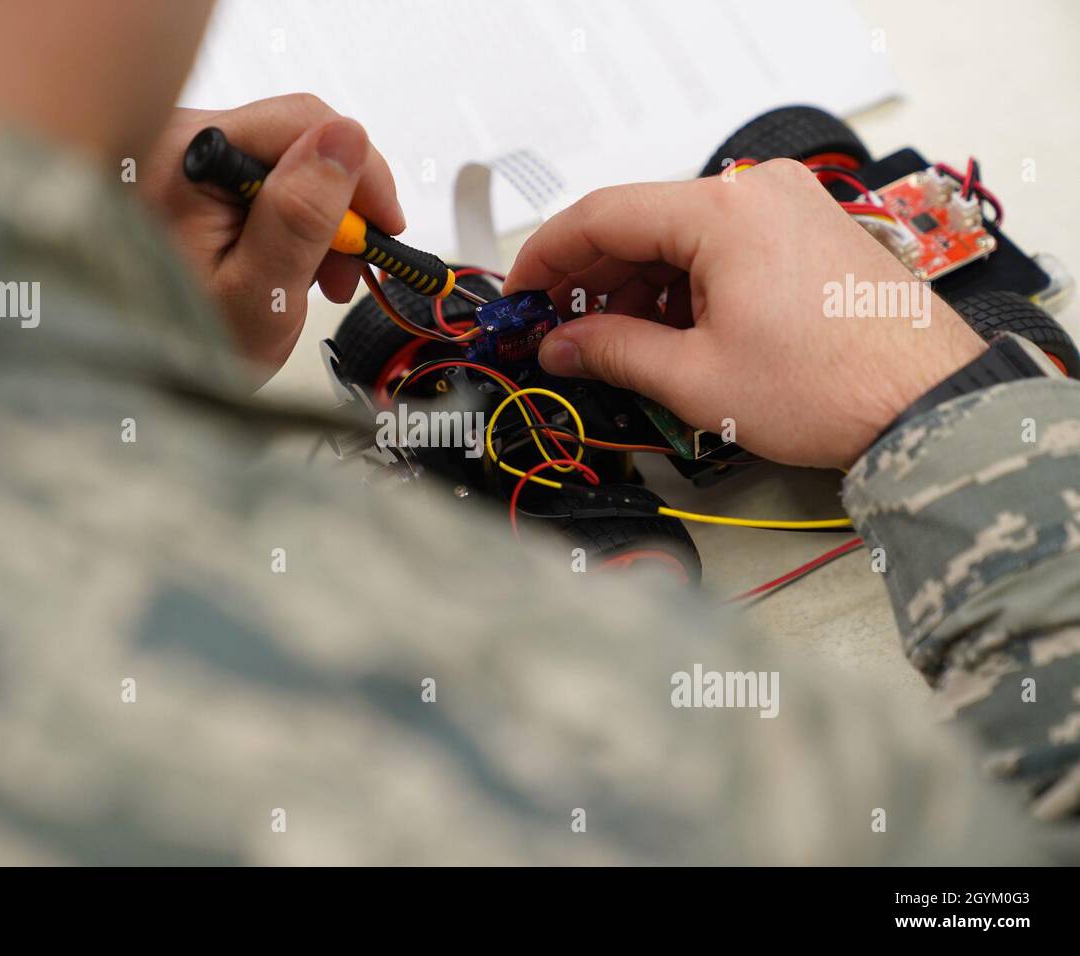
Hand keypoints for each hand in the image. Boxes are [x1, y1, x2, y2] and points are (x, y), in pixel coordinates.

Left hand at [142, 96, 404, 385]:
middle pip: (296, 138)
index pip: (303, 123)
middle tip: (353, 270)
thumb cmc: (184, 347)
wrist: (129, 378)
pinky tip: (291, 264)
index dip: (361, 172)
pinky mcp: (190, 178)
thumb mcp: (259, 293)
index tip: (387, 230)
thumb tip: (347, 139)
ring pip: (286, 161)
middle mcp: (178, 142)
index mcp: (189, 162)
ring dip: (320, 218)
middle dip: (342, 203)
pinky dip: (289, 221)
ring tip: (322, 281)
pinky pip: (261, 179)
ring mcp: (182, 158)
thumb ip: (301, 216)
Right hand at [504, 160, 987, 468]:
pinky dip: (681, 286)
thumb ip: (612, 352)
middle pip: (640, 224)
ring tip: (607, 344)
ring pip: (679, 238)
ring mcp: (786, 208)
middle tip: (553, 329)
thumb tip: (562, 347)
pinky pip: (721, 247)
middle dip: (589, 280)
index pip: (602, 216)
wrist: (926, 403)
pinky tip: (661, 331)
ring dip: (634, 287)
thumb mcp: (696, 377)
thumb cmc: (831, 386)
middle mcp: (756, 193)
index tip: (517, 294)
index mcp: (723, 212)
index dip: (545, 257)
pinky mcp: (805, 233)